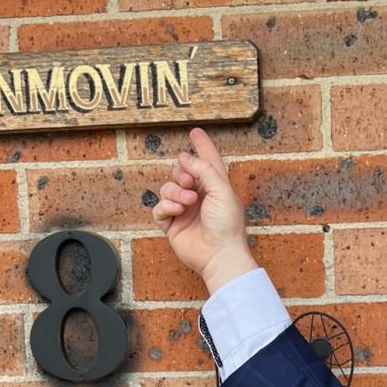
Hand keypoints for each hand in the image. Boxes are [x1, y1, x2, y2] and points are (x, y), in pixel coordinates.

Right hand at [152, 127, 257, 293]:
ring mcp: (184, 211)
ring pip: (167, 188)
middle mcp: (199, 197)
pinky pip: (159, 208)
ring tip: (188, 202)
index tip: (195, 132)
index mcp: (216, 187)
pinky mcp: (172, 225)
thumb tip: (185, 157)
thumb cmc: (227, 225)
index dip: (202, 147)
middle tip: (189, 183)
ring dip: (175, 191)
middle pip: (181, 173)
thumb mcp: (222, 190)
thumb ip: (204, 170)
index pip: (208, 162)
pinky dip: (166, 207)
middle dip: (182, 173)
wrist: (219, 255)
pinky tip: (177, 211)